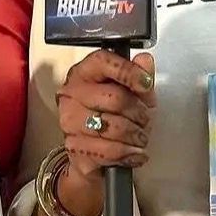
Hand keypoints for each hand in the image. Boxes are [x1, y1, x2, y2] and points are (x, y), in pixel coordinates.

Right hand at [56, 49, 155, 185]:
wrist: (99, 154)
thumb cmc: (115, 119)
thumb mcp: (135, 94)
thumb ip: (140, 76)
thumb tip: (144, 61)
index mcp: (84, 74)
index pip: (102, 61)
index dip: (128, 71)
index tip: (145, 84)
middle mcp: (71, 95)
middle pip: (115, 98)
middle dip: (138, 113)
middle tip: (144, 120)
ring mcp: (70, 121)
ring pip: (114, 127)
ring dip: (135, 135)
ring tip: (138, 137)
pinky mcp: (75, 148)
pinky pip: (111, 150)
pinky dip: (129, 153)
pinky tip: (133, 152)